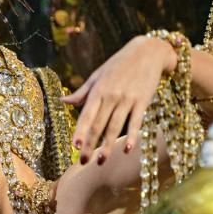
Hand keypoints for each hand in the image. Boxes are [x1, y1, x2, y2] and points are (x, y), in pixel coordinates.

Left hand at [61, 35, 175, 164]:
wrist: (149, 51)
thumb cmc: (119, 64)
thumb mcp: (98, 75)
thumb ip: (82, 92)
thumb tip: (63, 101)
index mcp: (98, 90)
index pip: (86, 115)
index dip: (80, 131)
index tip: (74, 146)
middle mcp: (111, 96)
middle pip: (98, 125)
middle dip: (90, 145)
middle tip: (83, 162)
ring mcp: (128, 99)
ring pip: (115, 127)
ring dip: (108, 146)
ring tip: (101, 161)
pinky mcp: (143, 101)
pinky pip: (136, 122)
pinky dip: (132, 136)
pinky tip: (127, 149)